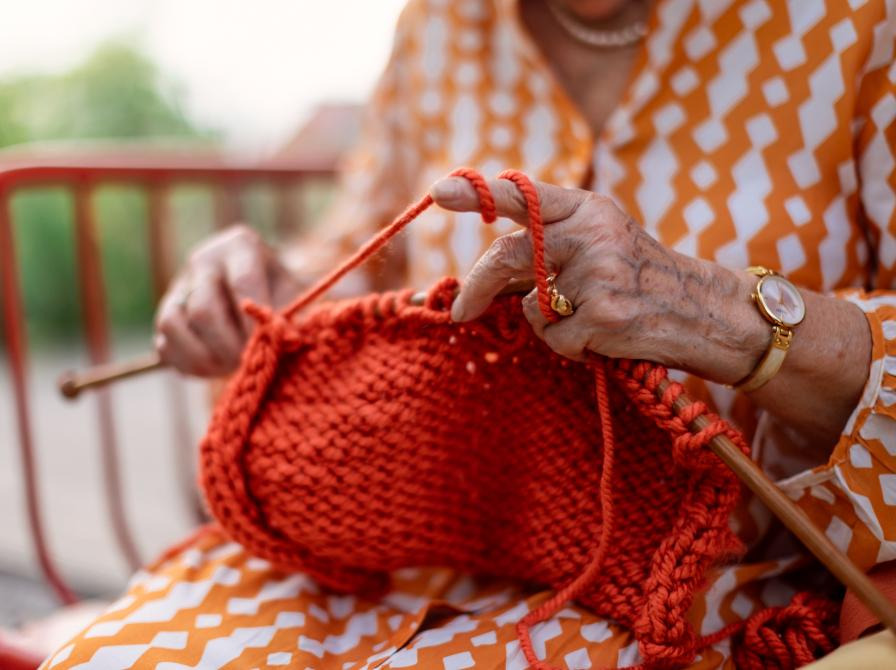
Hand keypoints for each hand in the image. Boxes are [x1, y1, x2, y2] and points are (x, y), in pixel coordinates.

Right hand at [155, 225, 303, 376]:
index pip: (244, 284)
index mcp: (241, 246)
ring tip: (231, 367)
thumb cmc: (282, 294)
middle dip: (228, 346)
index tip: (267, 345)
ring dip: (205, 356)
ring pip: (173, 325)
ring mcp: (179, 285)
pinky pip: (165, 344)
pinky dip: (190, 363)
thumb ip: (296, 314)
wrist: (259, 293)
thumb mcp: (295, 296)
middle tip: (249, 362)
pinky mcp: (166, 313)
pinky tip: (215, 367)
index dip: (254, 322)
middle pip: (203, 310)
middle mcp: (204, 260)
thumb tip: (291, 340)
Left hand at [430, 176, 765, 384]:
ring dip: (549, 325)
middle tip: (460, 310)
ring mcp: (599, 273)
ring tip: (589, 319)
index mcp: (588, 209)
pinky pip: (555, 340)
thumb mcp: (604, 241)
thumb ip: (551, 244)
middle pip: (510, 255)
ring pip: (533, 307)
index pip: (525, 195)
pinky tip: (603, 339)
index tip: (438, 193)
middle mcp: (593, 234)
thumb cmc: (643, 278)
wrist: (705, 311)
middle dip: (477, 286)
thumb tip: (486, 274)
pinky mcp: (604, 314)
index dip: (478, 194)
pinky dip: (570, 348)